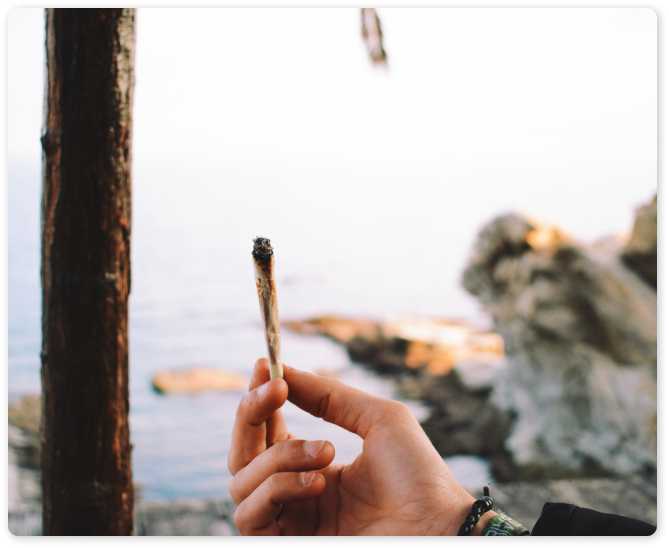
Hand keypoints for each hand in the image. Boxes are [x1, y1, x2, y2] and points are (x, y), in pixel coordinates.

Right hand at [228, 359, 487, 534]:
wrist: (439, 527)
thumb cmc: (418, 476)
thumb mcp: (376, 419)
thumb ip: (329, 396)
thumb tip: (282, 369)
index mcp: (314, 468)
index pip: (267, 434)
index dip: (260, 400)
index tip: (266, 364)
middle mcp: (296, 496)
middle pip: (241, 455)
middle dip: (251, 414)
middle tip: (274, 389)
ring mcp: (290, 524)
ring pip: (242, 482)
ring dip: (280, 455)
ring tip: (326, 452)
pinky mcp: (284, 545)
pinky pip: (250, 514)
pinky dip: (279, 487)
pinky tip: (318, 481)